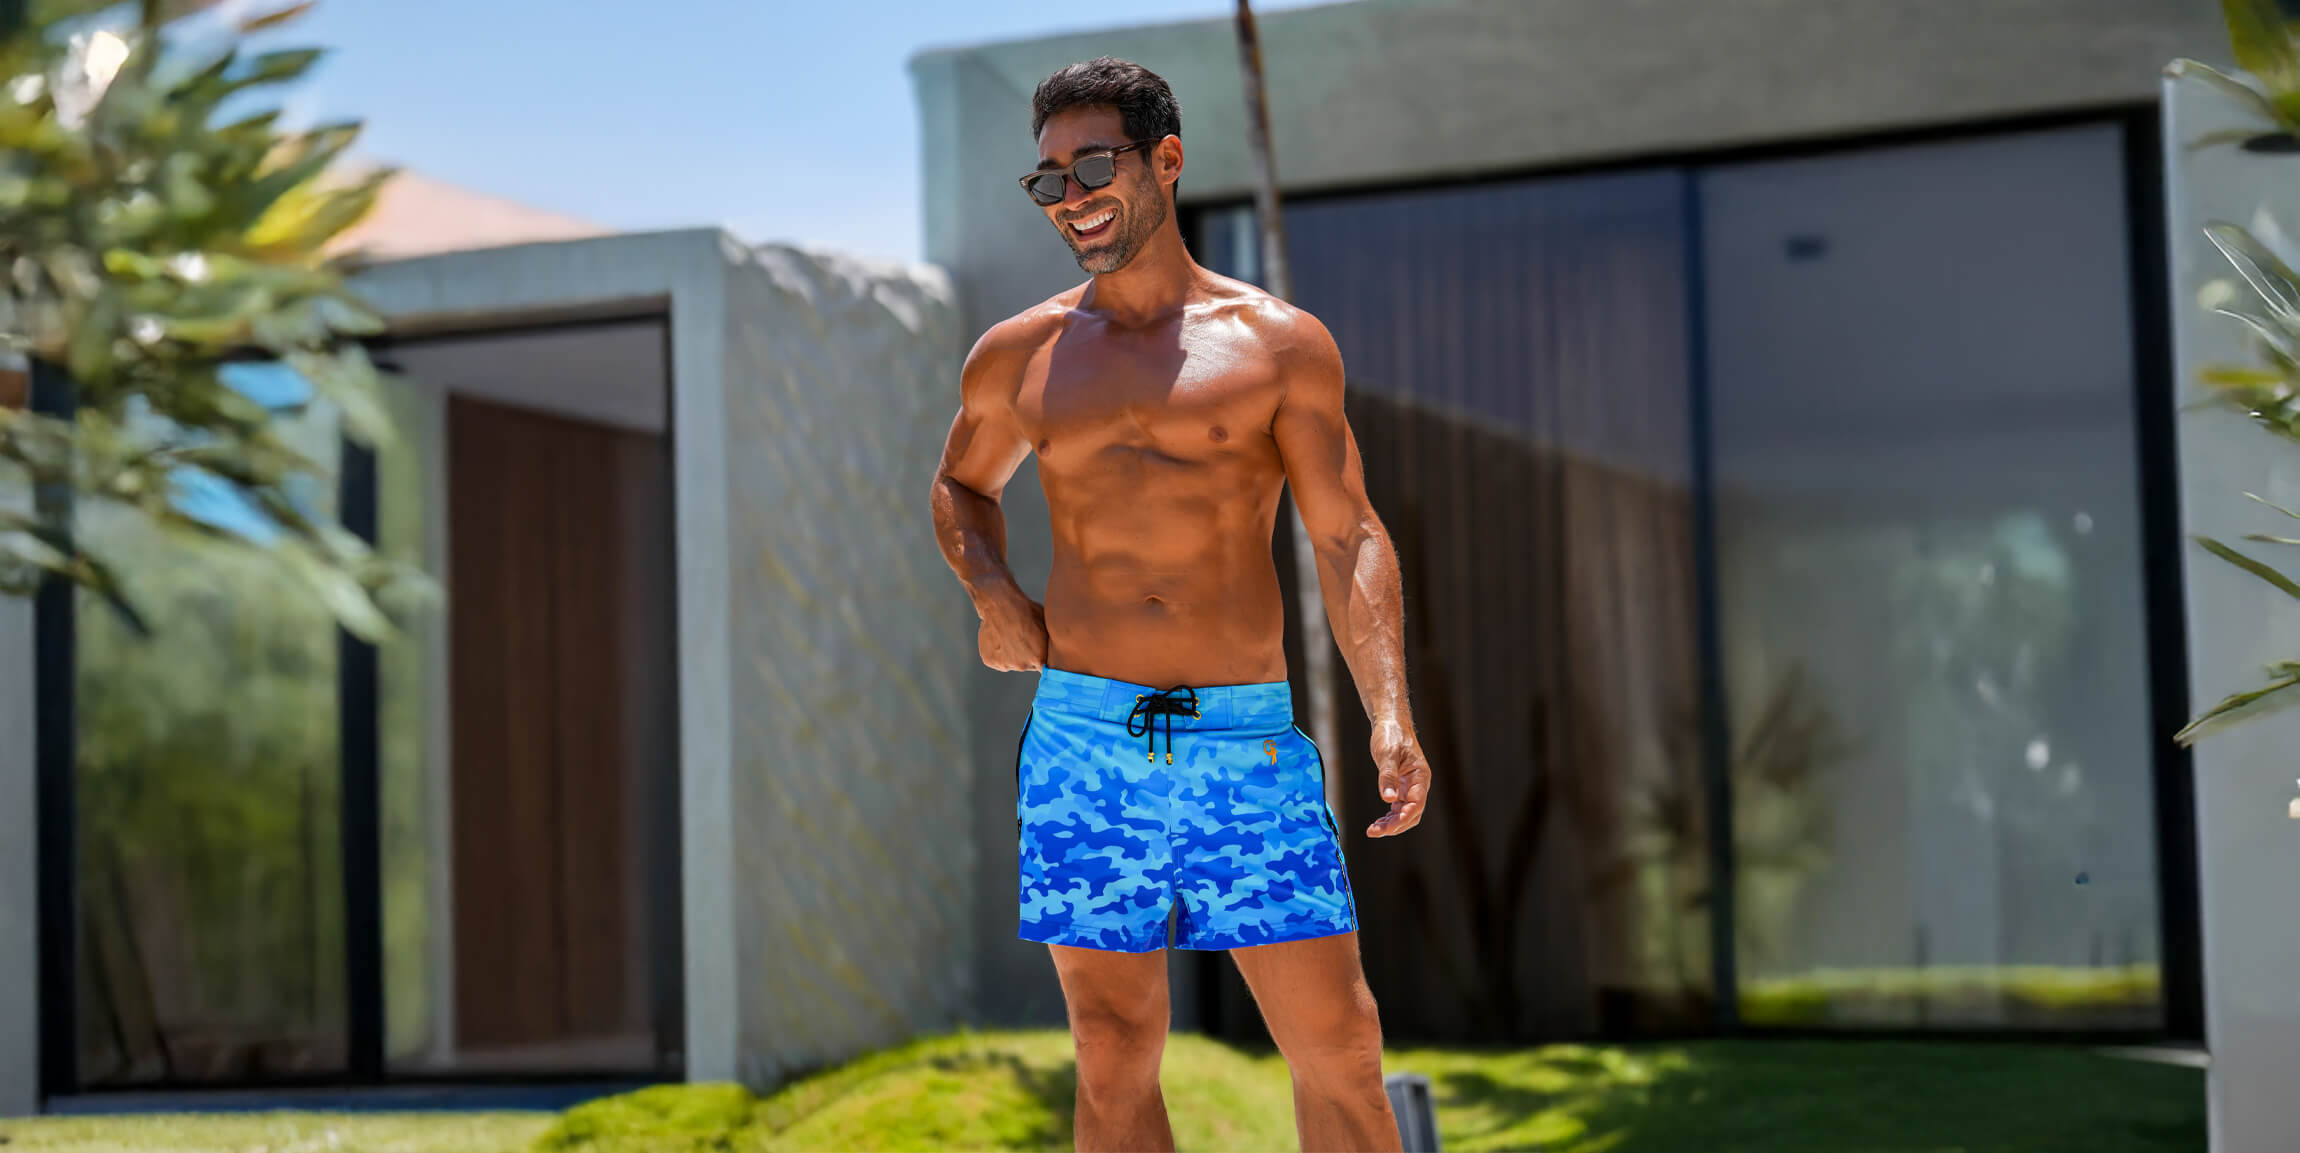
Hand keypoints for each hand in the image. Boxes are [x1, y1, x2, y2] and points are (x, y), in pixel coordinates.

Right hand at [976, 584, 1048, 671]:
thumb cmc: (1027, 611)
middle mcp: (1022, 666)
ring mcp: (1005, 664)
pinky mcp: (990, 661)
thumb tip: (1060, 654)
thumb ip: (1051, 645)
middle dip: (1028, 655)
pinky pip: (998, 660)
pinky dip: (998, 652)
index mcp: (1040, 658)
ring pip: (1012, 662)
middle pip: (1028, 665)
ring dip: (1012, 653)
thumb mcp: (1047, 627)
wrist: (1000, 603)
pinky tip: (1000, 637)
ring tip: (1011, 635)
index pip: (1045, 669)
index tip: (1041, 652)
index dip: (1044, 661)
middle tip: (1024, 637)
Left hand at [1365, 719, 1430, 837]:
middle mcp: (1418, 785)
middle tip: (1375, 831)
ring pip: (1405, 813)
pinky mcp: (1402, 787)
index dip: (1404, 818)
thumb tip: (1388, 799)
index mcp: (1420, 777)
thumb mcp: (1387, 754)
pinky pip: (1398, 808)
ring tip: (1373, 830)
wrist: (1391, 724)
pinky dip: (1389, 817)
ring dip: (1392, 824)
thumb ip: (1388, 776)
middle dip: (1396, 825)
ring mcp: (1411, 787)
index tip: (1388, 827)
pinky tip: (1377, 823)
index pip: (1417, 804)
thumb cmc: (1391, 735)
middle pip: (1412, 813)